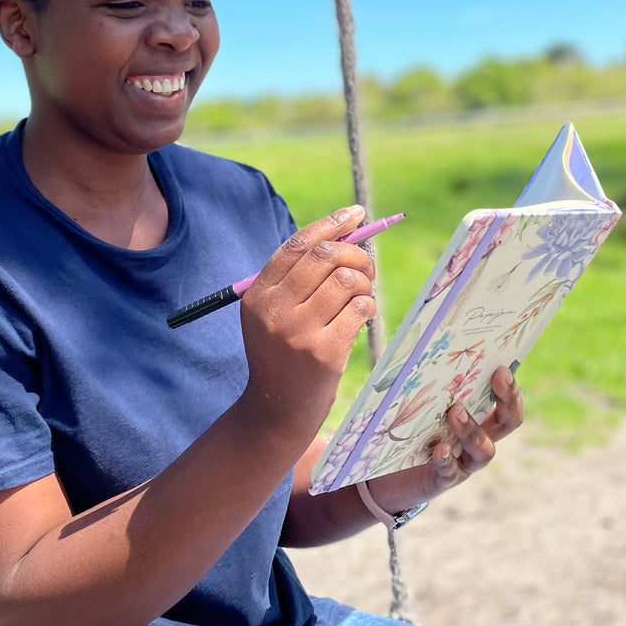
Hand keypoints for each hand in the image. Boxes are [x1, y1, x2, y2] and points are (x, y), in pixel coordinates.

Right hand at [238, 206, 376, 445]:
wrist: (276, 411)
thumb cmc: (284, 354)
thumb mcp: (274, 314)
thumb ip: (300, 277)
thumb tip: (347, 228)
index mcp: (258, 294)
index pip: (297, 245)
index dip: (331, 224)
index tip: (357, 213)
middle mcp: (274, 309)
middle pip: (325, 256)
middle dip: (356, 254)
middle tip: (366, 266)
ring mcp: (298, 331)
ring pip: (347, 279)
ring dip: (364, 283)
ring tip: (361, 296)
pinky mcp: (323, 352)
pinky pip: (360, 308)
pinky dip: (367, 306)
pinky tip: (360, 317)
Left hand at [366, 366, 522, 513]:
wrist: (393, 474)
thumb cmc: (410, 429)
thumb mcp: (419, 403)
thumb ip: (421, 380)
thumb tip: (410, 347)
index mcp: (478, 417)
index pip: (506, 403)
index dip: (510, 388)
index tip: (502, 367)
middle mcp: (479, 440)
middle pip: (507, 423)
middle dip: (507, 400)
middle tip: (497, 376)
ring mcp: (465, 462)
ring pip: (484, 451)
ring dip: (471, 429)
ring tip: (455, 411)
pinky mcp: (444, 478)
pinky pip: (450, 471)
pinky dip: (446, 460)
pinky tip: (439, 449)